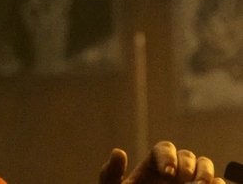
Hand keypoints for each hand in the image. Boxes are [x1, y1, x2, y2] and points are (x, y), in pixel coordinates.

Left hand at [99, 141, 223, 183]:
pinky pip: (217, 183)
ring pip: (204, 165)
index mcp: (153, 164)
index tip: (167, 173)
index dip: (168, 156)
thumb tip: (119, 152)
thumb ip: (111, 173)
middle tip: (186, 183)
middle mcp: (174, 169)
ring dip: (205, 173)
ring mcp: (189, 181)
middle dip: (188, 166)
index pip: (164, 148)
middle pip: (187, 155)